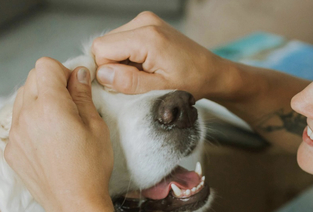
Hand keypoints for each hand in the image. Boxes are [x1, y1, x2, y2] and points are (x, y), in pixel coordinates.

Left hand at [5, 58, 115, 211]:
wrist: (75, 204)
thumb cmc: (91, 168)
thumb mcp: (96, 126)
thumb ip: (83, 95)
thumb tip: (78, 73)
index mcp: (49, 106)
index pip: (44, 65)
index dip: (62, 72)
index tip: (74, 87)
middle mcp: (26, 116)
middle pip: (31, 79)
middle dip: (49, 83)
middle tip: (69, 103)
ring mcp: (14, 134)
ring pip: (21, 99)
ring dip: (38, 101)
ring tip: (58, 122)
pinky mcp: (11, 149)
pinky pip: (17, 122)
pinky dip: (30, 122)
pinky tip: (48, 140)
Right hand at [91, 11, 238, 98]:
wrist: (211, 72)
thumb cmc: (192, 82)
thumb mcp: (159, 89)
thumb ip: (128, 82)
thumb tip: (102, 73)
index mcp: (147, 37)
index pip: (101, 49)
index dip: (107, 71)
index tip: (125, 85)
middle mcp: (144, 22)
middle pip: (104, 44)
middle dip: (114, 66)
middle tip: (138, 80)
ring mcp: (145, 20)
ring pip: (111, 43)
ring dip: (121, 62)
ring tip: (145, 73)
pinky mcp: (147, 24)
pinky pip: (122, 41)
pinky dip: (128, 57)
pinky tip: (146, 65)